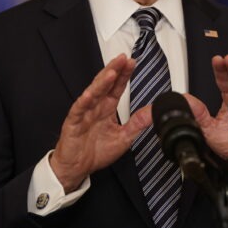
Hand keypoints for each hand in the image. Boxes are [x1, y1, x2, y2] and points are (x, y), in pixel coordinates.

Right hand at [50, 54, 150, 192]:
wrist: (76, 168)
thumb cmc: (96, 152)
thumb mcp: (123, 138)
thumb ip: (137, 123)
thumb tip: (154, 112)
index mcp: (107, 108)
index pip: (117, 87)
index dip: (124, 74)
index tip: (132, 62)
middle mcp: (96, 106)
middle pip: (105, 84)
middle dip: (114, 70)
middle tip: (124, 58)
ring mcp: (84, 112)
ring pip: (93, 93)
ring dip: (102, 82)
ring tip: (112, 71)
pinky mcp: (73, 122)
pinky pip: (79, 109)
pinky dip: (84, 101)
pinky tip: (90, 93)